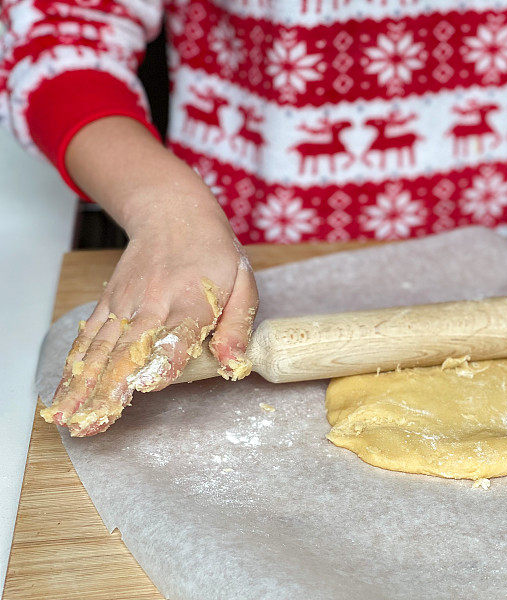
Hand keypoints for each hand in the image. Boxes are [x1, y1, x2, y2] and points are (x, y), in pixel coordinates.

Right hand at [41, 117, 257, 435]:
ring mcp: (127, 302)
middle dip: (109, 389)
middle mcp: (155, 302)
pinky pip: (90, 337)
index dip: (162, 361)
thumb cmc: (213, 252)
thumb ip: (237, 325)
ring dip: (84, 385)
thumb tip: (232, 364)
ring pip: (102, 349)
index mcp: (193, 299)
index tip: (145, 386)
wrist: (173, 213)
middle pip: (129, 349)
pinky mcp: (110, 302)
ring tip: (71, 418)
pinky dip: (75, 366)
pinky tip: (65, 391)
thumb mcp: (242, 282)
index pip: (176, 334)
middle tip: (93, 423)